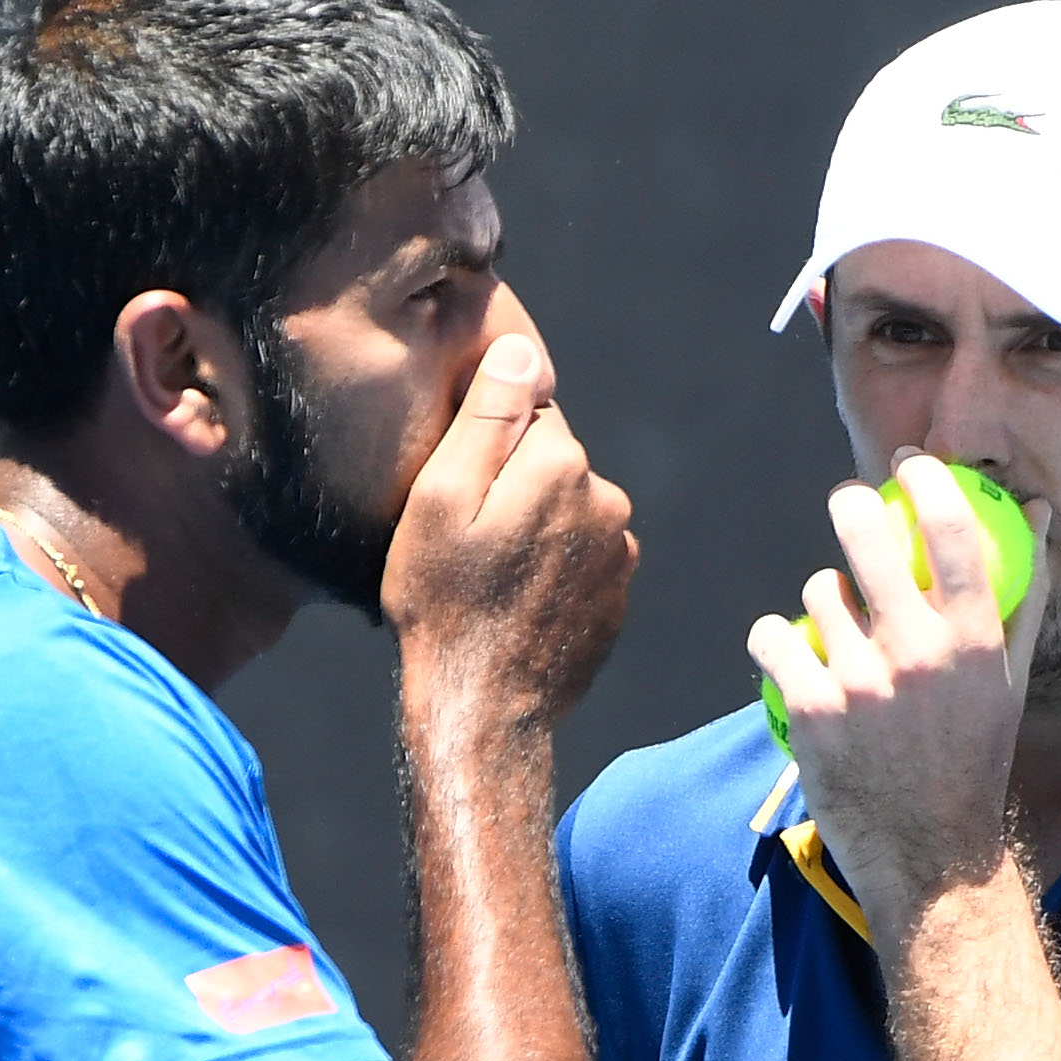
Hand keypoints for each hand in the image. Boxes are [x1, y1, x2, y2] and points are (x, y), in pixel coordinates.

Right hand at [384, 330, 637, 731]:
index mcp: (562, 465)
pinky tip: (517, 602)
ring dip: (534, 527)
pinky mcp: (618, 593)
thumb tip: (523, 353)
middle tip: (468, 542)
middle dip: (513, 485)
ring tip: (491, 578)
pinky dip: (553, 567)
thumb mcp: (440, 499)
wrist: (483, 707)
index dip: (483, 449)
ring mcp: (620, 552)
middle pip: (551, 460)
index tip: (459, 497)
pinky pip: (581, 554)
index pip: (526, 414)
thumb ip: (487, 416)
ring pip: (567, 508)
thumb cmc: (445, 604)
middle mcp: (607, 500)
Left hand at [748, 451, 1050, 920]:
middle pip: (865, 533)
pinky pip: (773, 635)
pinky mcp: (811, 708)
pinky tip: (790, 656)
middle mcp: (919, 650)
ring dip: (823, 601)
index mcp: (974, 638)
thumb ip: (1026, 592)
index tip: (909, 466)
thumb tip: (1037, 512)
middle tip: (850, 512)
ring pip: (818, 590)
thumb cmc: (975, 760)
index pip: (950, 526)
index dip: (926, 480)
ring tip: (839, 634)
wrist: (932, 856)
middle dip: (851, 508)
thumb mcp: (1011, 679)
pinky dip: (776, 640)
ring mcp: (861, 679)